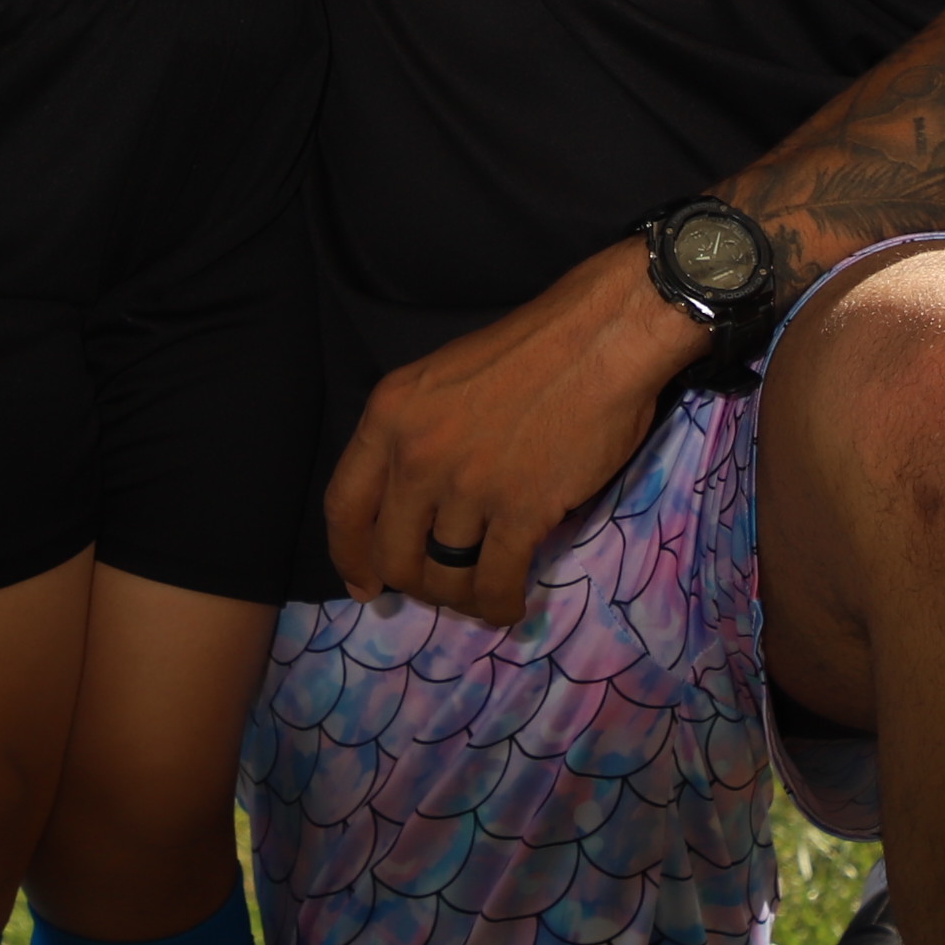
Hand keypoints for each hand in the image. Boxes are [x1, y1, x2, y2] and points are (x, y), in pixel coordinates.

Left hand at [322, 240, 711, 623]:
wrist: (599, 338)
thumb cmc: (529, 351)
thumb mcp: (440, 379)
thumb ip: (414, 436)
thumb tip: (409, 507)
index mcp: (390, 414)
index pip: (344, 506)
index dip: (349, 556)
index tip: (364, 583)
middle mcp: (416, 454)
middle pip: (393, 554)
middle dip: (415, 583)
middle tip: (442, 585)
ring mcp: (468, 485)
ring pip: (443, 575)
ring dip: (461, 597)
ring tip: (480, 593)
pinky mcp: (521, 510)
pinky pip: (494, 582)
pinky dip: (499, 605)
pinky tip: (510, 604)